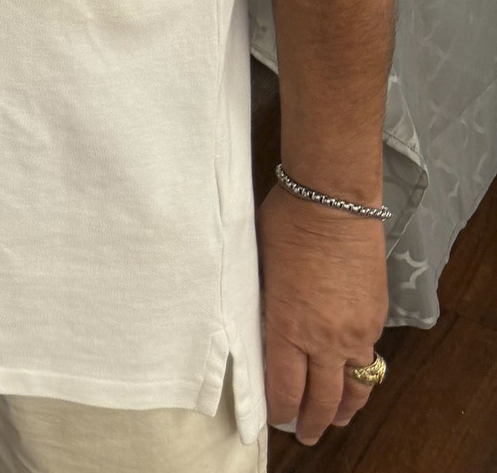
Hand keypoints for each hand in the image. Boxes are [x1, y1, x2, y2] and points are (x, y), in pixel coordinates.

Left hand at [258, 183, 386, 443]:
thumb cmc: (285, 224)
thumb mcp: (259, 268)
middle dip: (313, 423)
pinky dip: (360, 376)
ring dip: (343, 409)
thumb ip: (264, 307)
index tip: (275, 418)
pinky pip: (369, 359)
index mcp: (287, 327)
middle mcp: (324, 339)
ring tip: (335, 419)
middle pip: (323, 401)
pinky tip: (352, 377)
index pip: (285, 390)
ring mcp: (356, 332)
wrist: (333, 200)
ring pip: (353, 388)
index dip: (279, 410)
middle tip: (305, 435)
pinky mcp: (376, 318)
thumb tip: (262, 328)